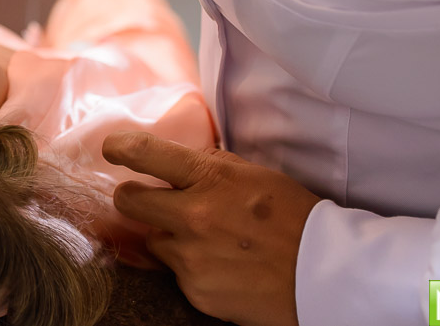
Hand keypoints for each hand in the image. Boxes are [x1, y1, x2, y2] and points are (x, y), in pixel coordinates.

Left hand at [102, 131, 320, 325]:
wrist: (328, 276)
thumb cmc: (296, 218)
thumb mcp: (256, 176)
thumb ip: (212, 166)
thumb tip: (181, 162)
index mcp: (210, 178)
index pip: (146, 153)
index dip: (122, 148)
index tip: (112, 148)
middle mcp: (193, 216)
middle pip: (128, 200)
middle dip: (134, 196)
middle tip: (151, 199)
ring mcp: (191, 257)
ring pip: (153, 239)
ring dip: (170, 236)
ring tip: (209, 240)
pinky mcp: (195, 291)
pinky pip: (176, 272)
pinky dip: (192, 268)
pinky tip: (223, 266)